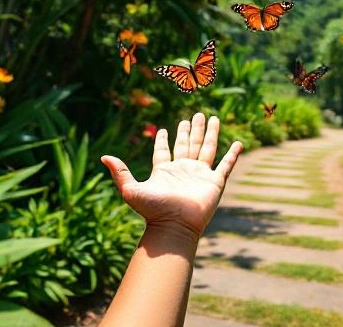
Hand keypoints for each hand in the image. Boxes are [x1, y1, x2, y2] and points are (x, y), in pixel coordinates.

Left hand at [101, 113, 242, 240]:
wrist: (175, 226)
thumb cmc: (153, 210)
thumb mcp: (131, 190)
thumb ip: (120, 172)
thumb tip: (103, 157)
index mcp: (164, 171)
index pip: (165, 151)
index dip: (165, 140)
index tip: (166, 129)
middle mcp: (183, 170)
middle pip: (188, 144)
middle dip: (191, 130)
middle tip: (195, 115)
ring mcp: (200, 175)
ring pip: (207, 148)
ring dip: (210, 133)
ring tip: (212, 117)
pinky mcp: (215, 182)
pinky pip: (226, 165)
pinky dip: (233, 154)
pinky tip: (238, 143)